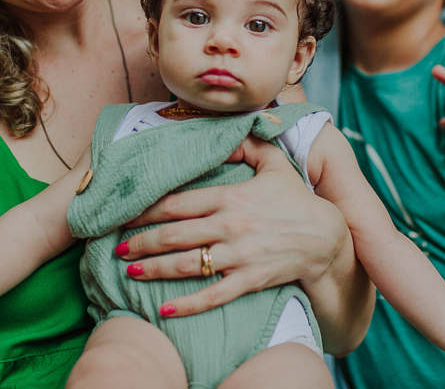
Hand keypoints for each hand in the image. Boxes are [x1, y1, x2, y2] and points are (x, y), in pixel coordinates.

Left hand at [116, 136, 346, 317]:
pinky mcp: (250, 280)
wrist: (326, 238)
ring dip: (155, 269)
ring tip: (130, 271)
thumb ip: (246, 145)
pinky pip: (213, 295)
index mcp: (231, 196)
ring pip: (187, 264)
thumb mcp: (275, 163)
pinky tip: (164, 308)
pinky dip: (187, 304)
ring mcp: (240, 255)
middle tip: (118, 247)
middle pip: (175, 235)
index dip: (147, 210)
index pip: (178, 203)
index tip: (125, 215)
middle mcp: (231, 226)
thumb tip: (221, 135)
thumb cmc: (296, 199)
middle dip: (141, 242)